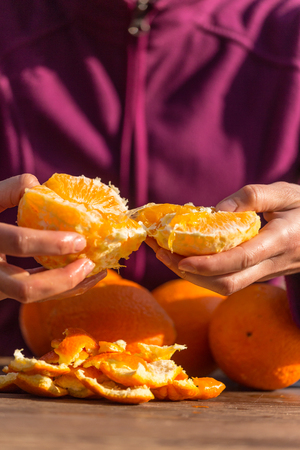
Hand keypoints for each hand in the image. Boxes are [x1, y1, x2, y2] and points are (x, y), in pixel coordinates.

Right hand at [0, 174, 105, 302]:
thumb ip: (6, 191)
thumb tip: (38, 184)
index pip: (19, 242)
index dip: (51, 243)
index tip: (79, 239)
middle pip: (26, 288)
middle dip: (64, 279)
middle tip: (89, 264)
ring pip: (31, 298)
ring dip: (67, 288)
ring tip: (95, 273)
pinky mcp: (1, 291)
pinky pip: (32, 294)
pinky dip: (58, 288)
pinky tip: (81, 276)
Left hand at [147, 182, 299, 294]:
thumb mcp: (284, 193)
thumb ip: (252, 197)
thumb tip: (215, 211)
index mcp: (279, 242)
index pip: (239, 260)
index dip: (208, 264)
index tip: (179, 259)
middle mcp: (271, 264)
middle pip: (227, 283)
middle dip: (190, 273)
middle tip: (161, 253)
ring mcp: (264, 274)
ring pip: (225, 287)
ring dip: (192, 275)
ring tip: (164, 254)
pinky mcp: (258, 276)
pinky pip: (228, 281)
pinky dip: (203, 273)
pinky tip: (184, 256)